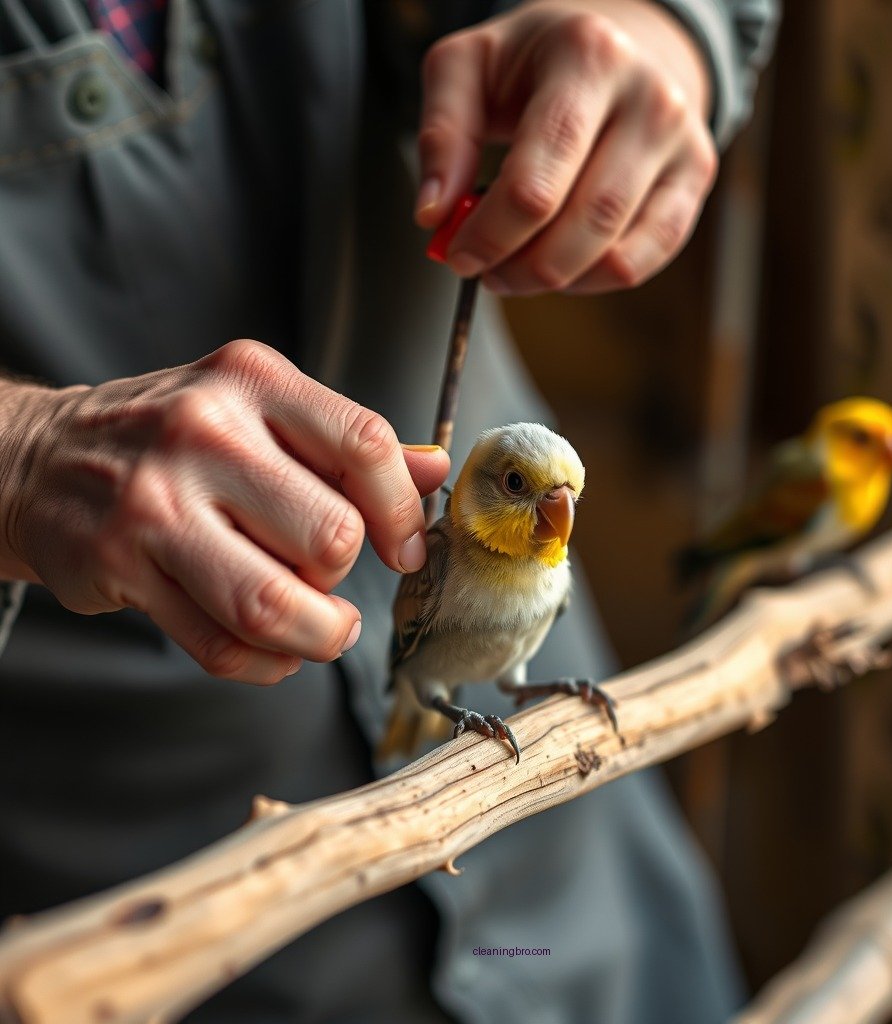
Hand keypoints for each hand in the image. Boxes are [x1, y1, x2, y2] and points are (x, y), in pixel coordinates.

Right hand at [0, 340, 448, 683]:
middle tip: (330, 578)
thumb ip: (348, 445)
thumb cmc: (172, 436)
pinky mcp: (118, 566)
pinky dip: (266, 663)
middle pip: (329, 537)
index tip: (405, 549)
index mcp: (253, 381)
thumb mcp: (261, 411)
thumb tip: (436, 470)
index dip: (403, 513)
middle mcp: (203, 432)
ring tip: (321, 630)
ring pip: (274, 604)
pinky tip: (271, 648)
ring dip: (316, 636)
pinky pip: (221, 645)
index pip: (364, 446)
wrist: (41, 457)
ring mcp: (155, 502)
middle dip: (344, 576)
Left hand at [415, 0, 717, 294]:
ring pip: (615, 252)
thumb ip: (440, 134)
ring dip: (554, 279)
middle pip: (583, 222)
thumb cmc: (536, 61)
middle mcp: (650, 98)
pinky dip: (593, 281)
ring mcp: (682, 141)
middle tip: (485, 270)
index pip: (537, 182)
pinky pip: (644, 261)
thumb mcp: (469, 68)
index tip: (458, 254)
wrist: (620, 43)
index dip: (492, 234)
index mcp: (589, 57)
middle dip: (522, 266)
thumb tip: (433, 213)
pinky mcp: (696, 178)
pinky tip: (562, 267)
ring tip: (517, 268)